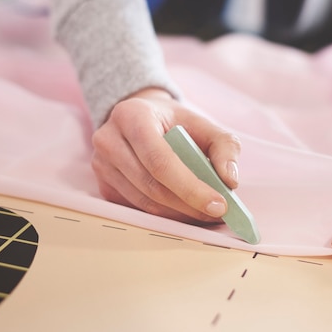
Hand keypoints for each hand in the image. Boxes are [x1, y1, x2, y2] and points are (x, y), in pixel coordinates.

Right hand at [91, 88, 240, 223]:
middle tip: (217, 213)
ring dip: (178, 214)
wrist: (142, 117)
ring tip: (206, 213)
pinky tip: (185, 211)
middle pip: (151, 185)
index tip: (218, 204)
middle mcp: (109, 139)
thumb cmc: (174, 122)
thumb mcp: (203, 123)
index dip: (190, 187)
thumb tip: (229, 180)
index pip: (160, 160)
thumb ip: (224, 146)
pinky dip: (164, 215)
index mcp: (132, 116)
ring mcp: (101, 164)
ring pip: (143, 202)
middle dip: (189, 205)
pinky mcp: (104, 185)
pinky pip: (136, 208)